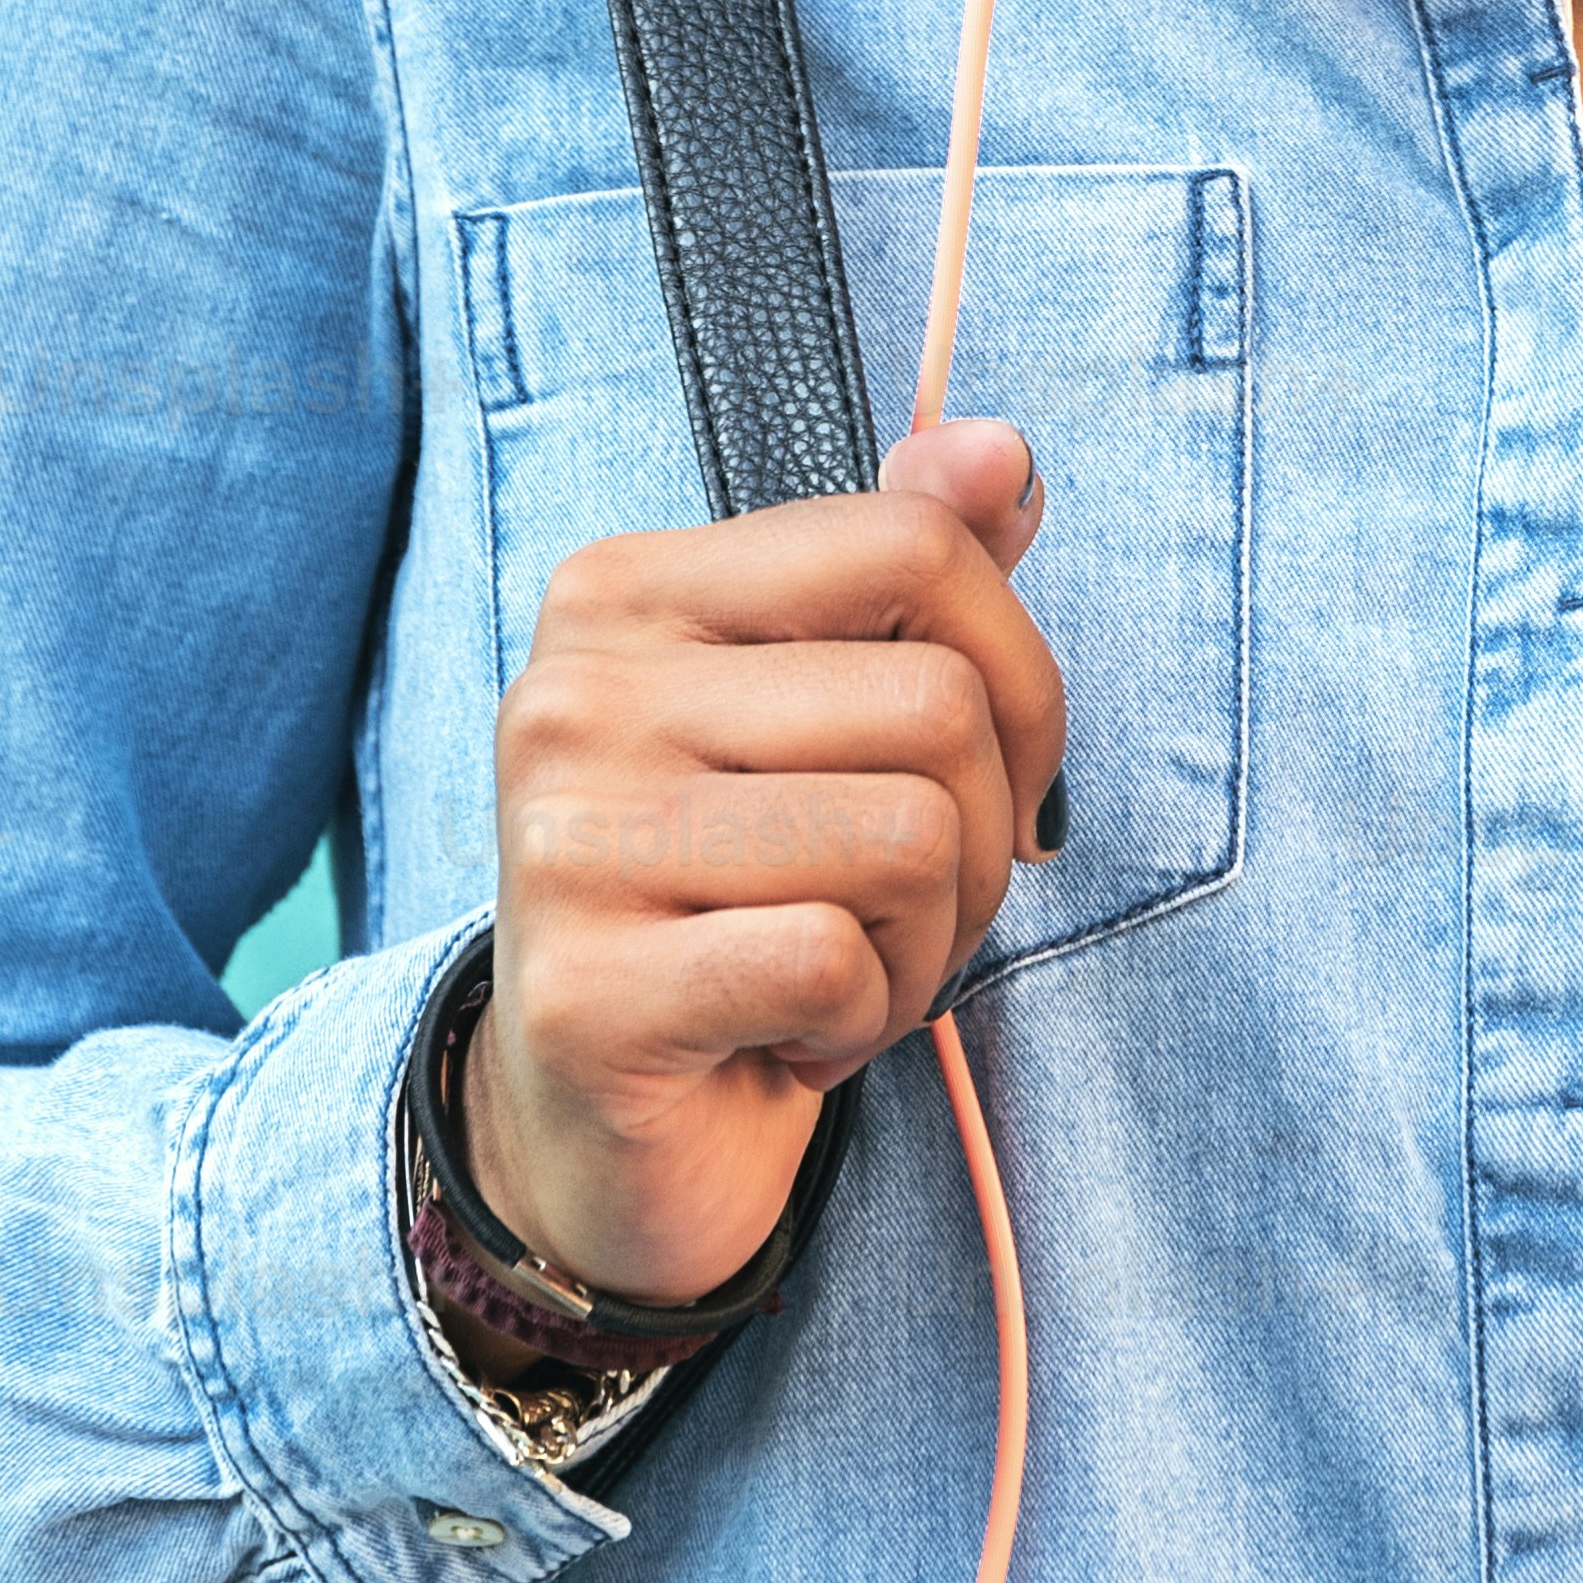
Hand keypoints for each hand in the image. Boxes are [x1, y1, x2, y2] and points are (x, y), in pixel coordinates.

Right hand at [461, 418, 1061, 1308]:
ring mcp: (565, 838)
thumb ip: (914, 571)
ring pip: (911, 836)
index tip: (982, 778)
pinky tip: (788, 1036)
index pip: (914, 541)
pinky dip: (863, 1017)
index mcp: (628, 587)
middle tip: (898, 915)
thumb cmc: (740, 900)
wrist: (598, 1131)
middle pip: (938, 704)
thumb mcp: (830, 716)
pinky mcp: (587, 992)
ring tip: (839, 975)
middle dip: (983, 840)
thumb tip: (1002, 451)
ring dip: (926, 944)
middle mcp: (575, 690)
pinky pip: (838, 960)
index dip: (1016, 675)